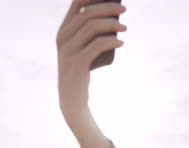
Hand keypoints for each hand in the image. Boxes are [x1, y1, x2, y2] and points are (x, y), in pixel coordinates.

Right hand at [56, 0, 126, 114]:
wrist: (71, 97)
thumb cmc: (81, 70)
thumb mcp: (81, 49)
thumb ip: (89, 35)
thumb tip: (113, 18)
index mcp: (63, 31)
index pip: (76, 4)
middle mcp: (63, 37)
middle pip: (87, 13)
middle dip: (108, 8)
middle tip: (124, 10)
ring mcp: (68, 50)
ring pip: (92, 27)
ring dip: (112, 24)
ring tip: (125, 28)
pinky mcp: (78, 62)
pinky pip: (97, 45)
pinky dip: (111, 41)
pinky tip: (121, 42)